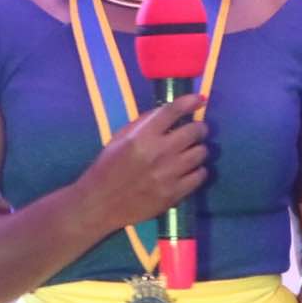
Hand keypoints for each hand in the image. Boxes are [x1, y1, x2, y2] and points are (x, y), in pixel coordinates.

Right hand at [77, 94, 207, 233]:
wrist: (100, 203)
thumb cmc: (108, 167)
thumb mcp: (120, 138)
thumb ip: (144, 124)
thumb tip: (172, 112)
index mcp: (142, 136)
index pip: (172, 111)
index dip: (190, 101)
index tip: (199, 100)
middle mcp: (158, 152)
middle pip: (194, 131)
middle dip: (199, 128)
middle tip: (197, 131)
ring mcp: (169, 174)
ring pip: (201, 153)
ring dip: (198, 149)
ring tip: (191, 152)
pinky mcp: (175, 193)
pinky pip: (200, 175)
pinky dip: (198, 170)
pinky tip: (189, 171)